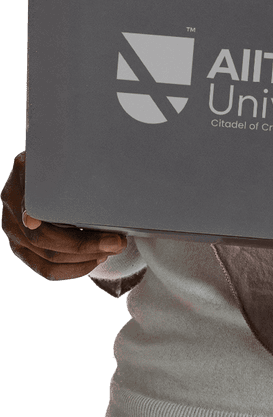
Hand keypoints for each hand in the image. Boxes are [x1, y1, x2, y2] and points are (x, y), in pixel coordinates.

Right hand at [1, 151, 126, 279]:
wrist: (53, 165)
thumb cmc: (69, 154)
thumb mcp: (69, 148)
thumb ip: (75, 153)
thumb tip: (95, 161)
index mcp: (22, 171)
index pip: (33, 199)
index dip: (44, 214)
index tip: (61, 223)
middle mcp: (11, 201)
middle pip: (43, 236)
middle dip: (85, 243)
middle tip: (117, 241)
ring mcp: (13, 227)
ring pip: (47, 258)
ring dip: (84, 258)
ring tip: (112, 249)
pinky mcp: (20, 246)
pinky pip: (45, 268)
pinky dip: (73, 268)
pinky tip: (95, 260)